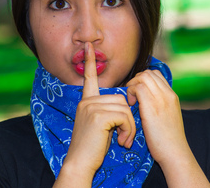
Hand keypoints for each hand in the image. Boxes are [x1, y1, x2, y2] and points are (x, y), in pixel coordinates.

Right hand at [56, 42, 135, 183]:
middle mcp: (87, 101)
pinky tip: (121, 141)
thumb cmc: (94, 147)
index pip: (89, 78)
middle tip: (124, 136)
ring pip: (125, 107)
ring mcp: (91, 107)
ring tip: (123, 140)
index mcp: (87, 101)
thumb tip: (125, 102)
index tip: (89, 46)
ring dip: (129, 126)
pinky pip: (125, 116)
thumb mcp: (101, 124)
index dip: (89, 62)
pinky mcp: (98, 115)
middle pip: (121, 98)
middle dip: (128, 118)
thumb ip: (108, 110)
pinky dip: (128, 130)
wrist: (81, 163)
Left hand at [126, 69, 187, 165]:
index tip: (138, 93)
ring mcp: (161, 99)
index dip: (143, 79)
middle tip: (132, 96)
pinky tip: (131, 106)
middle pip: (148, 73)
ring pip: (143, 77)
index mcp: (172, 96)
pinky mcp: (152, 107)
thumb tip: (145, 101)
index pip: (156, 74)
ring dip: (132, 86)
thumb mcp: (167, 117)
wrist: (174, 152)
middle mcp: (168, 94)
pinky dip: (131, 93)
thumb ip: (160, 105)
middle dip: (136, 81)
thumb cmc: (168, 140)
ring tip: (132, 101)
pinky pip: (138, 88)